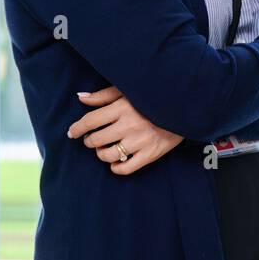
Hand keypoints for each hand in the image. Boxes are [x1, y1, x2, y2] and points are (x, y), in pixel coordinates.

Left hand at [67, 85, 183, 175]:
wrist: (186, 107)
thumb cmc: (153, 98)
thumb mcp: (129, 91)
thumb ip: (104, 95)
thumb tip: (80, 98)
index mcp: (122, 107)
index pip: (89, 121)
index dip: (77, 128)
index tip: (72, 132)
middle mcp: (129, 125)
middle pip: (95, 140)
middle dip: (89, 141)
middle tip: (94, 138)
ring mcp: (139, 142)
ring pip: (107, 156)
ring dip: (101, 153)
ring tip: (105, 148)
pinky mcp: (150, 154)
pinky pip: (124, 168)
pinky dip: (115, 167)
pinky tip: (117, 160)